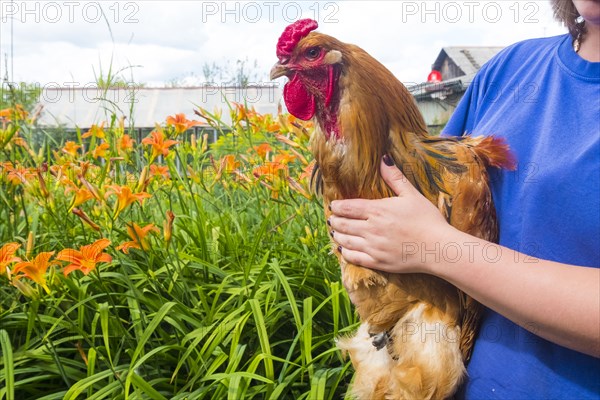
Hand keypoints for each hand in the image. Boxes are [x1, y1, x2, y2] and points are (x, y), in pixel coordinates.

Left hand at [328, 156, 454, 272]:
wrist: (438, 248)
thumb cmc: (427, 220)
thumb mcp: (412, 194)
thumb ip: (394, 177)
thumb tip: (383, 158)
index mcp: (378, 210)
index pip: (348, 207)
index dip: (337, 207)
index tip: (333, 206)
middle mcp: (371, 229)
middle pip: (343, 224)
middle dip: (335, 221)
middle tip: (332, 219)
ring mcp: (373, 247)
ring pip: (345, 241)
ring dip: (338, 236)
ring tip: (335, 233)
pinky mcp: (377, 262)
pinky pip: (354, 258)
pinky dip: (345, 253)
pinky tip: (344, 249)